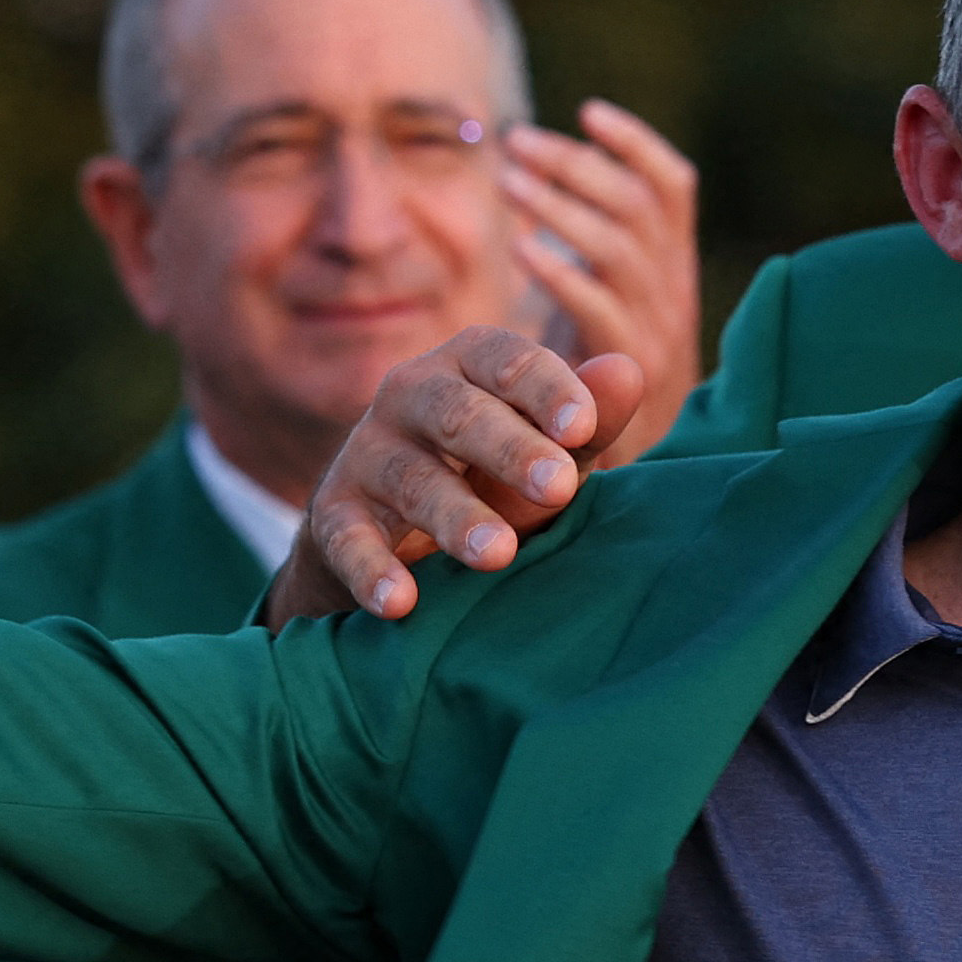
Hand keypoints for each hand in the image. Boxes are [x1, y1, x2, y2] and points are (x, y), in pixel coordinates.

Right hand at [264, 328, 649, 627]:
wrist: (399, 534)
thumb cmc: (496, 477)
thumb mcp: (548, 449)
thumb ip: (587, 422)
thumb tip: (627, 373)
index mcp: (469, 364)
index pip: (506, 360)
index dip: (546, 389)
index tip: (584, 428)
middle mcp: (410, 394)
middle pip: (458, 414)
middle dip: (509, 450)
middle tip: (557, 487)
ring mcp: (367, 452)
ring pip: (412, 479)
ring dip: (454, 517)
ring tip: (497, 554)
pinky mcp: (334, 512)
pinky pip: (347, 539)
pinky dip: (370, 570)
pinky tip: (399, 602)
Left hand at [505, 101, 702, 426]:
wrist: (625, 473)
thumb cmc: (595, 380)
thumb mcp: (606, 310)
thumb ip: (594, 258)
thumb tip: (552, 189)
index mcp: (673, 267)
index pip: (673, 186)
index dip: (636, 144)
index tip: (588, 112)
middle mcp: (673, 291)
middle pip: (637, 204)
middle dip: (576, 164)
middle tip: (515, 142)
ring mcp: (657, 330)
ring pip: (619, 245)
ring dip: (561, 205)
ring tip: (507, 179)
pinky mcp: (630, 370)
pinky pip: (600, 307)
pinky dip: (560, 271)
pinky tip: (519, 251)